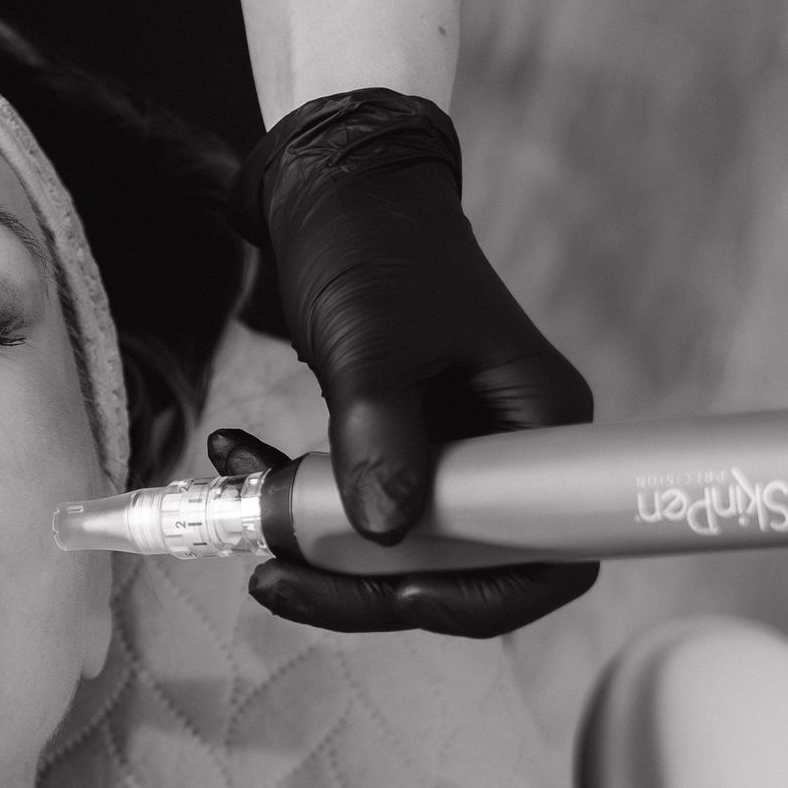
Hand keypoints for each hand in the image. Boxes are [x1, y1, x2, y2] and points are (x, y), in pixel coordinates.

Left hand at [230, 90, 596, 638]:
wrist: (332, 190)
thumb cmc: (372, 248)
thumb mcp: (373, 343)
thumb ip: (380, 437)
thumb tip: (384, 534)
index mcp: (541, 423)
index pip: (549, 552)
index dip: (482, 596)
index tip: (399, 595)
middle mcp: (509, 448)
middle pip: (462, 567)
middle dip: (366, 585)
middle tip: (274, 580)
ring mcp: (454, 450)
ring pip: (399, 546)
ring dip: (318, 548)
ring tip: (245, 524)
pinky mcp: (402, 443)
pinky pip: (359, 503)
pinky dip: (299, 500)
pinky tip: (238, 464)